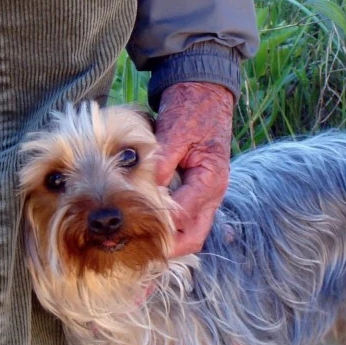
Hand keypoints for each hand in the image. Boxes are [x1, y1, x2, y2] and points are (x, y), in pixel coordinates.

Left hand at [152, 81, 233, 256]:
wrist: (204, 93)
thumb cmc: (191, 109)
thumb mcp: (175, 130)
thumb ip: (163, 159)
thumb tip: (149, 184)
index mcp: (210, 179)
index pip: (185, 215)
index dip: (159, 227)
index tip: (133, 234)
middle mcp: (212, 192)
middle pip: (193, 236)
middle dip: (167, 248)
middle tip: (137, 252)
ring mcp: (206, 194)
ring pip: (191, 231)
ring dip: (167, 241)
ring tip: (138, 247)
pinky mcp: (197, 191)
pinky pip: (186, 219)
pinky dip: (169, 227)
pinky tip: (145, 228)